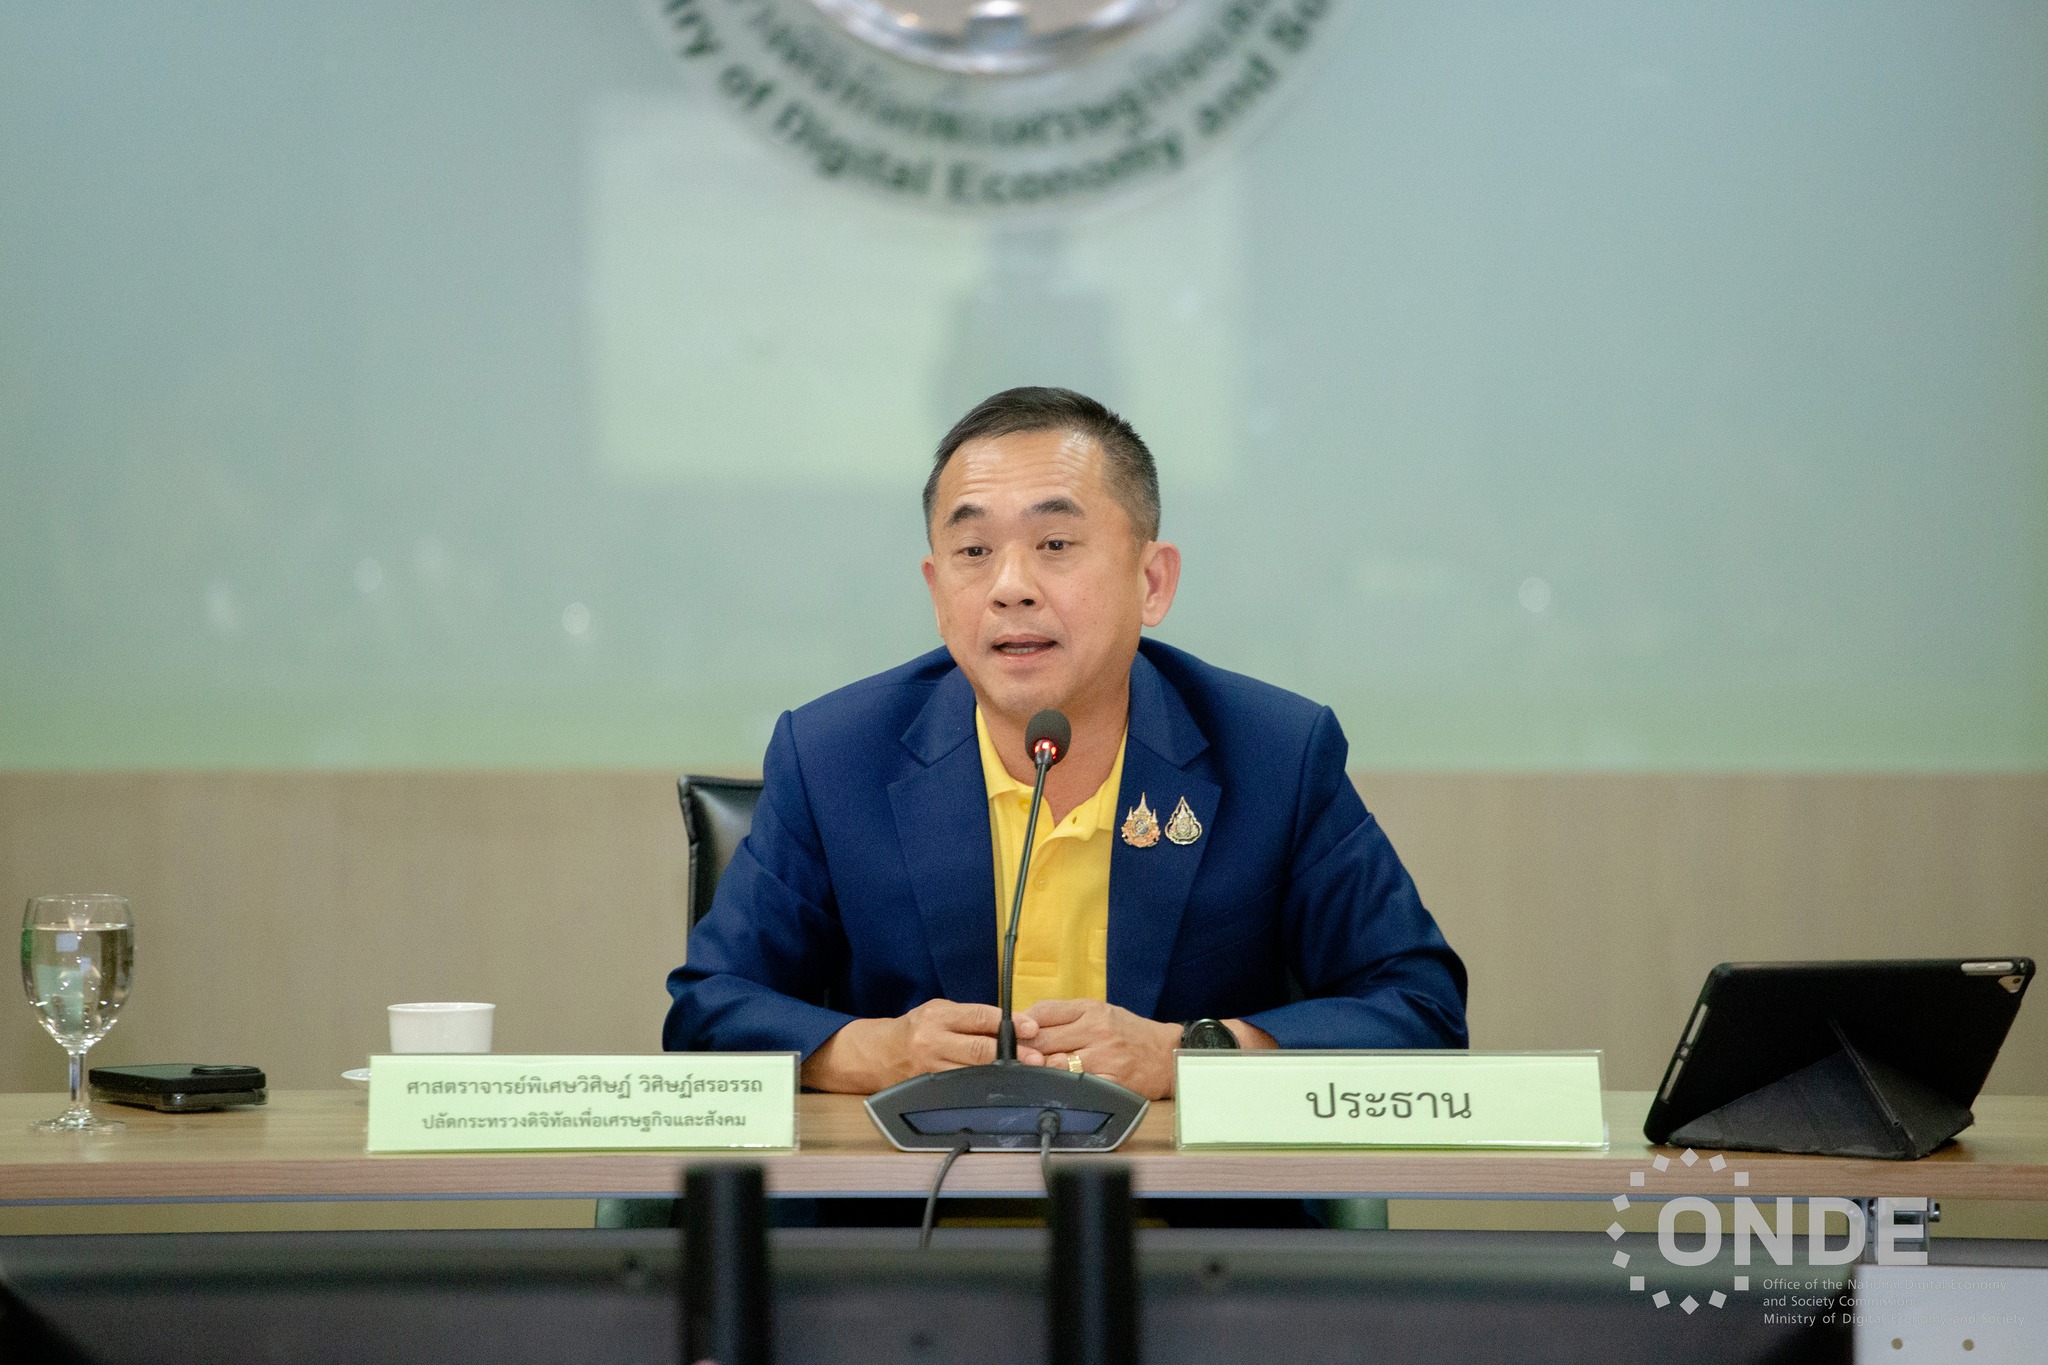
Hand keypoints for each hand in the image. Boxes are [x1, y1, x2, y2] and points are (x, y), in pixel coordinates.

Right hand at [800, 1000, 1042, 1092]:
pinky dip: (983, 1090)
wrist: (880, 1053)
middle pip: (978, 1050)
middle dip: (1011, 1054)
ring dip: (1002, 1076)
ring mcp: (931, 1070)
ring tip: (1027, 1076)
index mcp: (938, 1016)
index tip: (1032, 1028)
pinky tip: (1002, 1091)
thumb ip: (972, 1017)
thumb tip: (1014, 1025)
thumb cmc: (917, 1028)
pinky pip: (961, 1091)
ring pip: (973, 1075)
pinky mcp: (930, 1091)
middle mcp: (933, 1042)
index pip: (978, 1018)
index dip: (1008, 1023)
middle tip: (1037, 1058)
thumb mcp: (940, 1010)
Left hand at [1023, 999, 1180, 1099]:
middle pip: (1043, 1039)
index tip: (1012, 1036)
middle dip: (1024, 1051)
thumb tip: (1026, 1023)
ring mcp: (1103, 1057)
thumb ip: (1066, 1015)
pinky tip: (1055, 1088)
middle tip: (1014, 1059)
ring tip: (1032, 1075)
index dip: (1021, 1025)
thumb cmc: (1131, 1033)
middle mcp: (1096, 1030)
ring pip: (1054, 1064)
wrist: (1168, 1055)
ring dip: (1038, 1071)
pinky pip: (1075, 1086)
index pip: (1043, 1012)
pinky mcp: (1110, 1081)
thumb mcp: (1101, 1012)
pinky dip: (1060, 1087)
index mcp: (1091, 1010)